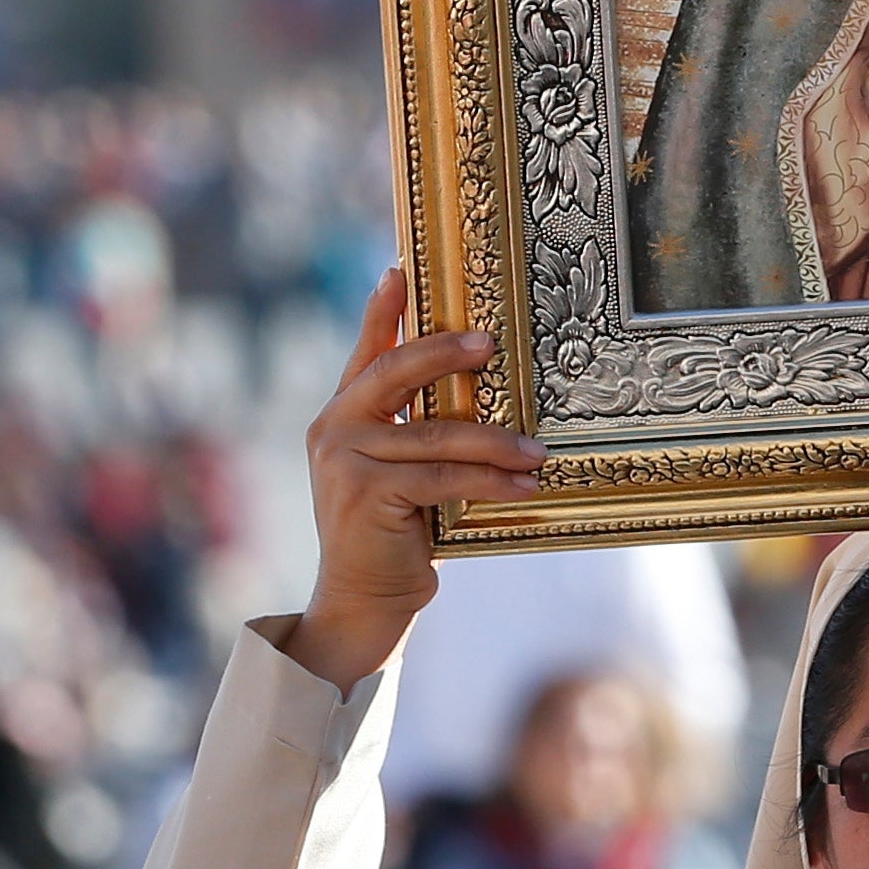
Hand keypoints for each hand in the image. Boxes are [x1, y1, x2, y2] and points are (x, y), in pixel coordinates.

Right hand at [295, 271, 544, 691]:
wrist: (363, 601)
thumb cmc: (394, 536)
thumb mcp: (402, 474)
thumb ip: (416, 433)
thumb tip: (477, 389)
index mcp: (340, 417)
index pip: (366, 351)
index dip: (382, 309)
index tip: (403, 268)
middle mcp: (333, 429)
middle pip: (395, 370)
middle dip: (445, 351)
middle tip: (490, 343)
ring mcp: (344, 459)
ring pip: (435, 434)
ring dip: (494, 443)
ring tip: (536, 452)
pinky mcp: (364, 492)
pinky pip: (441, 476)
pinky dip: (488, 481)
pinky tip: (523, 486)